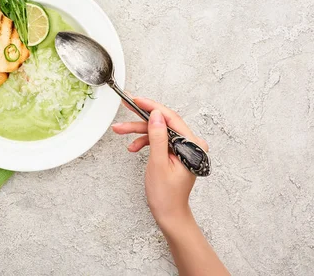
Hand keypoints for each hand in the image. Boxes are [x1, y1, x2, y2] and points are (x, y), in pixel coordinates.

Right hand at [112, 97, 208, 229]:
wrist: (169, 214)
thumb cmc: (166, 195)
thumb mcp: (158, 163)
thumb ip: (158, 137)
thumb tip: (156, 115)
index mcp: (193, 145)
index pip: (171, 118)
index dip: (151, 107)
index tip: (136, 100)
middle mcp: (192, 144)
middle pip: (163, 123)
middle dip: (140, 121)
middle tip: (123, 112)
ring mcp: (184, 148)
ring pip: (158, 131)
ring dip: (139, 132)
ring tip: (120, 131)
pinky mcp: (176, 152)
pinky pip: (159, 140)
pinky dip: (145, 141)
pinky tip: (133, 147)